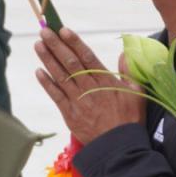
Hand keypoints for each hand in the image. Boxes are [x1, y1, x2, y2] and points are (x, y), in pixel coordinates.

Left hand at [35, 28, 143, 143]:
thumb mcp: (137, 93)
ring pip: (61, 76)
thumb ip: (128, 72)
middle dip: (57, 46)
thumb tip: (124, 53)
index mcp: (107, 81)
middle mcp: (90, 88)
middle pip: (70, 63)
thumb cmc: (130, 119)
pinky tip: (39, 71)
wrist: (119, 146)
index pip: (88, 57)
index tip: (64, 30)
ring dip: (48, 59)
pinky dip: (47, 83)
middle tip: (45, 31)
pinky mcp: (70, 114)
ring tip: (38, 45)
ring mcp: (78, 101)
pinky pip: (56, 96)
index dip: (75, 42)